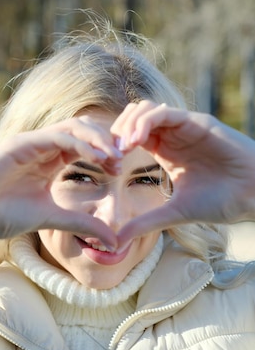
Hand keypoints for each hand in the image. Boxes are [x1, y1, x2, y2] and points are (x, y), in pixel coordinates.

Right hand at [0, 117, 121, 252]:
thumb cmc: (2, 215)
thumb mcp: (51, 219)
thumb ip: (81, 223)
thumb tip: (114, 240)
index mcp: (48, 160)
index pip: (83, 145)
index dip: (105, 153)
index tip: (122, 170)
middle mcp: (41, 147)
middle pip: (82, 131)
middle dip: (105, 141)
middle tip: (122, 159)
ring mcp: (30, 143)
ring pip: (72, 128)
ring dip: (97, 139)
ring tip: (114, 157)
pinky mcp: (19, 144)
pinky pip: (56, 136)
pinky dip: (79, 144)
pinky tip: (96, 157)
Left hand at [111, 101, 254, 246]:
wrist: (253, 197)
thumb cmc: (221, 202)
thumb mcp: (174, 213)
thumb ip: (145, 223)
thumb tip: (116, 240)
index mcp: (165, 150)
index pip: (130, 134)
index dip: (115, 145)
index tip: (109, 165)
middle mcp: (172, 134)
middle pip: (132, 116)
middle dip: (116, 131)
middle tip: (112, 154)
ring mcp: (184, 126)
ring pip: (145, 109)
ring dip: (128, 124)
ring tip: (123, 148)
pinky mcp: (197, 122)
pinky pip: (163, 112)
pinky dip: (144, 123)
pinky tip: (136, 141)